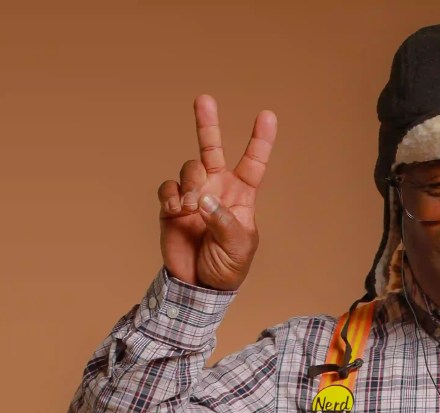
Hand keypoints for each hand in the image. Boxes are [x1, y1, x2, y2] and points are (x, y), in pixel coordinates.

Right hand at [157, 94, 276, 290]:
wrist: (199, 284)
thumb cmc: (227, 266)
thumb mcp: (237, 246)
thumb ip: (223, 221)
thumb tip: (203, 199)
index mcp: (241, 196)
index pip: (253, 163)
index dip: (260, 140)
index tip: (268, 115)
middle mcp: (217, 189)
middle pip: (212, 149)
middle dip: (207, 123)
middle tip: (204, 99)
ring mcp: (193, 195)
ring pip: (189, 168)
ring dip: (191, 183)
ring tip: (192, 207)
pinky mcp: (172, 205)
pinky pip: (169, 187)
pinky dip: (172, 195)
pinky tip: (178, 210)